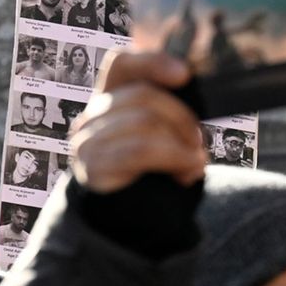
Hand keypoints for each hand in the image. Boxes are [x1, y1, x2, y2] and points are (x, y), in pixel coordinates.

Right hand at [69, 51, 203, 193]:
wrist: (131, 222)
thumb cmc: (151, 174)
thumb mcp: (161, 135)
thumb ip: (169, 111)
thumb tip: (189, 88)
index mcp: (107, 101)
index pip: (120, 65)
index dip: (151, 62)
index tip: (184, 74)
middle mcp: (90, 117)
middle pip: (142, 95)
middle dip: (181, 117)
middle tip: (198, 142)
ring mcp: (87, 142)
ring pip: (144, 122)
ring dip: (179, 143)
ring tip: (192, 162)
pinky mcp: (93, 167)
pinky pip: (140, 150)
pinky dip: (173, 157)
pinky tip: (187, 169)